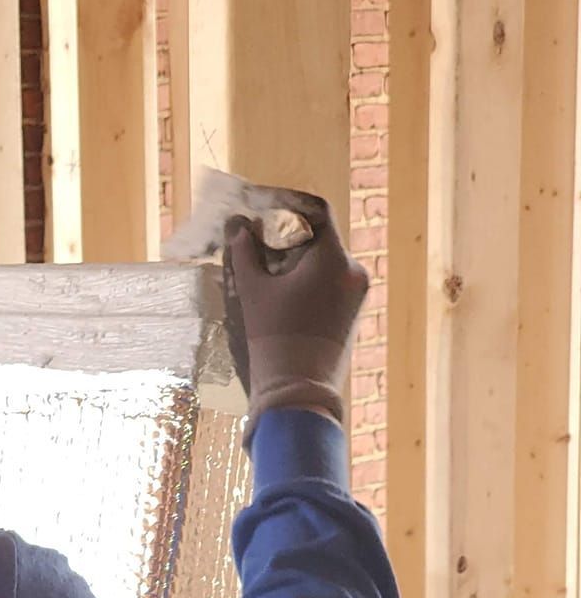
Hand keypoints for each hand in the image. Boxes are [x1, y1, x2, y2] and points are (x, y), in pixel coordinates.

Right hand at [222, 198, 368, 434]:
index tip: (265, 210)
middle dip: (291, 237)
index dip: (288, 205)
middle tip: (261, 241)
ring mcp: (358, 294)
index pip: (316, 212)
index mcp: (334, 257)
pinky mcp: (355, 314)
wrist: (297, 392)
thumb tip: (237, 224)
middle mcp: (354, 270)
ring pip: (327, 263)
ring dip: (300, 262)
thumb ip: (245, 252)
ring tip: (270, 272)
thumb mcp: (253, 292)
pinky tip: (287, 296)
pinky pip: (333, 285)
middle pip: (321, 239)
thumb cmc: (274, 339)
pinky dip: (312, 282)